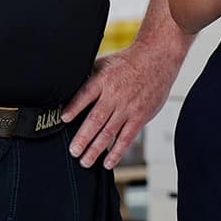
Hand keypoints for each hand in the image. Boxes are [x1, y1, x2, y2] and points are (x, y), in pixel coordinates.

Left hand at [62, 41, 182, 169]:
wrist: (157, 58)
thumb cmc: (129, 62)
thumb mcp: (105, 63)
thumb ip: (89, 78)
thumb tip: (69, 90)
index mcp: (103, 80)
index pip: (85, 94)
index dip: (74, 107)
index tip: (63, 118)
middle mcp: (115, 95)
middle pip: (96, 119)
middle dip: (83, 138)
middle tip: (73, 151)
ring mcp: (128, 107)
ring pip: (109, 132)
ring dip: (95, 149)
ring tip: (85, 161)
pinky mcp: (140, 116)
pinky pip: (126, 137)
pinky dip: (117, 151)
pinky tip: (108, 162)